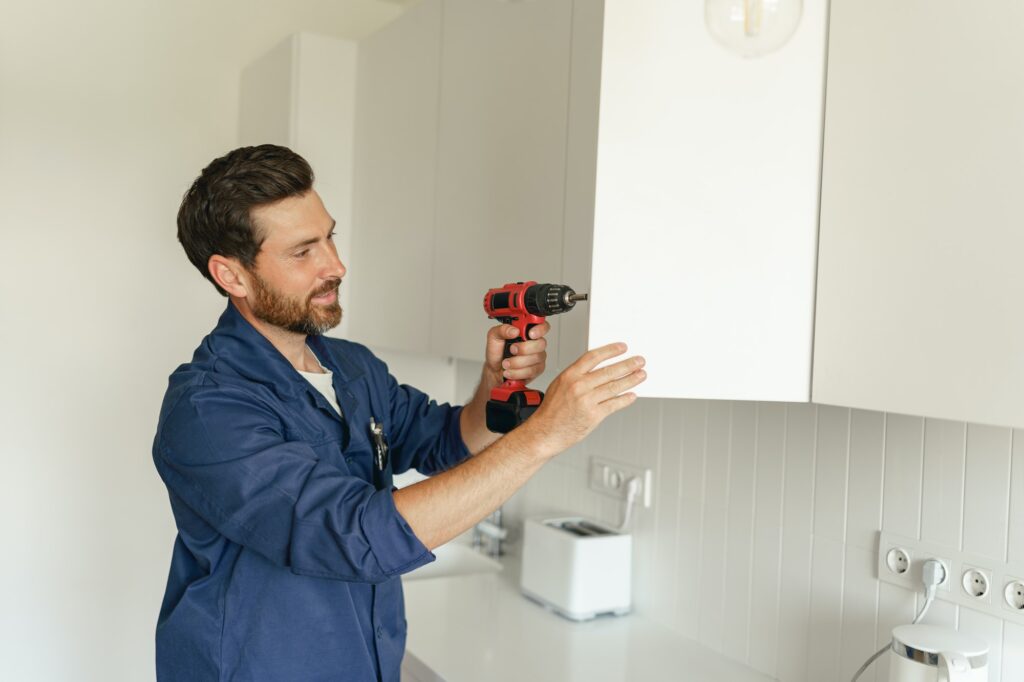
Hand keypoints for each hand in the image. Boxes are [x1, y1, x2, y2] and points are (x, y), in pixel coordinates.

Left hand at [484, 321, 550, 385]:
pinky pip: (532, 371)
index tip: (530, 334)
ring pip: (536, 358)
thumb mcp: (494, 337)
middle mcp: (535, 343)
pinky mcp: (537, 370)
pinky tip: (510, 371)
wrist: (495, 371)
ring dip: (517, 362)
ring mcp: (538, 357)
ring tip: (506, 363)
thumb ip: (502, 330)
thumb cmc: (497, 353)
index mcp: (527, 331)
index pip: (542, 325)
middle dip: (524, 348)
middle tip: (512, 350)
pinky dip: (518, 372)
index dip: (540, 328)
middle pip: (541, 343)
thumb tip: (514, 330)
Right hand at [523, 342, 645, 456]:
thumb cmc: (552, 410)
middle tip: (639, 361)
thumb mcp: (559, 385)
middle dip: (628, 365)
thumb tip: (600, 368)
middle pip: (609, 371)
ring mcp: (587, 401)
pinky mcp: (593, 416)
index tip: (622, 348)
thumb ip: (578, 376)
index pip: (594, 357)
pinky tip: (631, 395)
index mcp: (569, 375)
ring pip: (614, 387)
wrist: (546, 432)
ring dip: (631, 380)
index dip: (610, 351)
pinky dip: (625, 399)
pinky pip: (614, 404)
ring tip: (641, 375)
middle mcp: (578, 386)